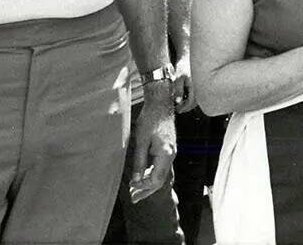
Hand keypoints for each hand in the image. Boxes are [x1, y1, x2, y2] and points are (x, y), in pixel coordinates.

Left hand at [129, 83, 175, 202]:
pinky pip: (161, 167)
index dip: (144, 188)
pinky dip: (152, 174)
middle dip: (147, 190)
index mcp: (165, 154)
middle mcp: (171, 155)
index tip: (131, 190)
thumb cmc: (150, 120)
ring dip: (148, 183)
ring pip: (161, 174)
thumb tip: (136, 180)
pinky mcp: (168, 149)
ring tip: (135, 190)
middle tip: (133, 198)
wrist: (161, 105)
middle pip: (160, 179)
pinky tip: (143, 176)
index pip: (156, 179)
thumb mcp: (141, 141)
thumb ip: (139, 162)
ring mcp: (171, 152)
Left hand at [172, 55, 196, 112]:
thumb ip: (178, 90)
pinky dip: (191, 97)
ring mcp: (202, 86)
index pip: (190, 103)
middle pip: (194, 103)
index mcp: (196, 87)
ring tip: (181, 102)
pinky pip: (197, 94)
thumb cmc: (183, 66)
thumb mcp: (178, 78)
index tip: (177, 110)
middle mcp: (201, 88)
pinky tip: (186, 95)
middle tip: (178, 108)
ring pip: (196, 99)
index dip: (183, 108)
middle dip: (186, 106)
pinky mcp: (201, 84)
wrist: (189, 56)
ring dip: (188, 102)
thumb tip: (178, 101)